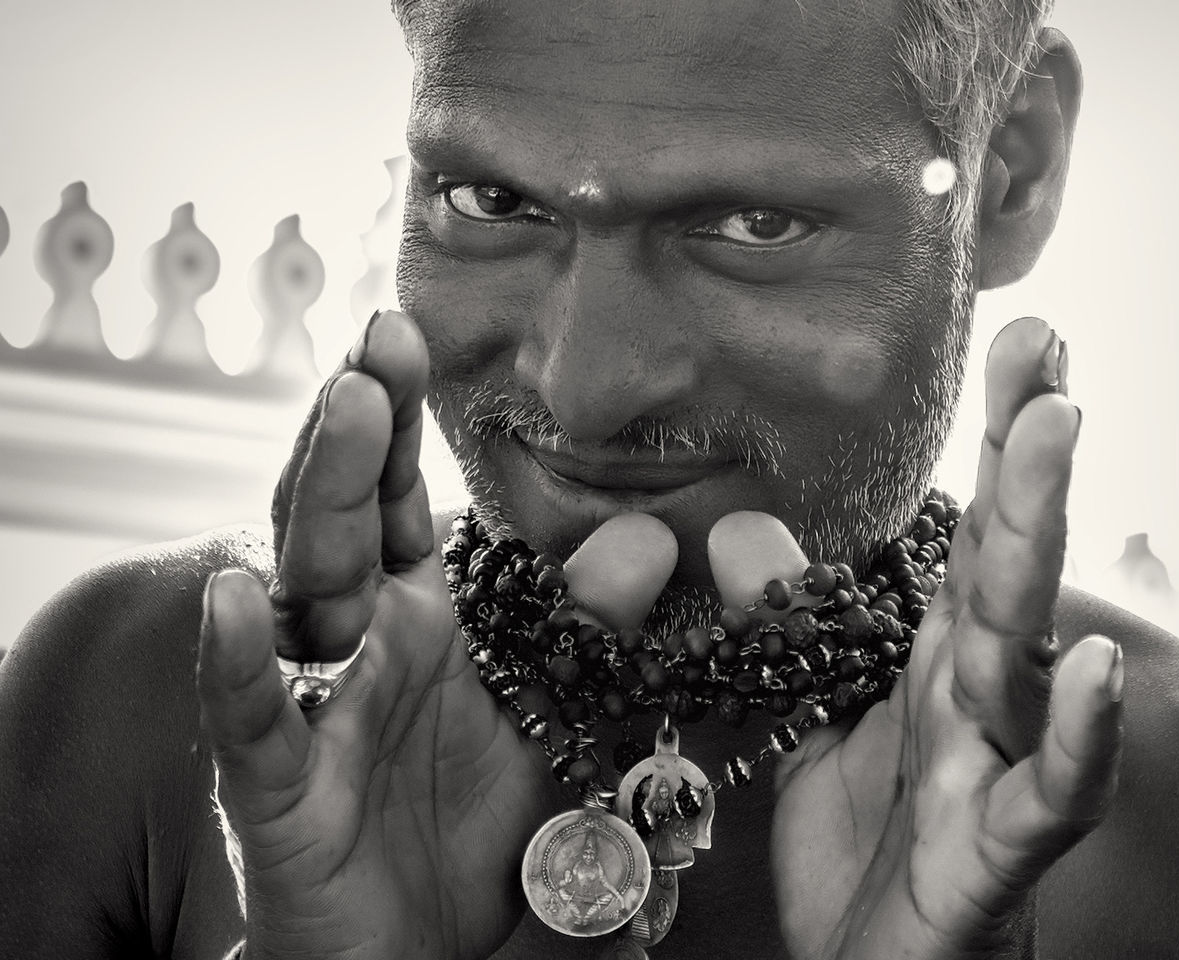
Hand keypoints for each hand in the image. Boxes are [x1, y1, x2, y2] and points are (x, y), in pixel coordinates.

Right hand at [196, 310, 676, 959]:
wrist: (413, 951)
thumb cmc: (471, 826)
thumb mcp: (552, 717)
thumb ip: (593, 631)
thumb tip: (652, 538)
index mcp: (417, 613)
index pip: (400, 499)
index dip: (398, 418)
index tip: (403, 331)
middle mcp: (356, 640)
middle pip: (346, 516)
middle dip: (360, 430)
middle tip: (381, 343)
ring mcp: (312, 704)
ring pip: (302, 586)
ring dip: (322, 496)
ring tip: (348, 411)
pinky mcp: (276, 788)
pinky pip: (253, 718)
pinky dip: (242, 659)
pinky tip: (239, 597)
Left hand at [720, 318, 1121, 958]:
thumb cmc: (864, 845)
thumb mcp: (811, 715)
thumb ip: (787, 626)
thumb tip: (741, 530)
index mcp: (938, 658)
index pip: (970, 530)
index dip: (994, 441)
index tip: (1020, 340)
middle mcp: (976, 695)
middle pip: (1004, 558)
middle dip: (1022, 452)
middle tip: (1041, 347)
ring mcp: (994, 765)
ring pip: (1022, 642)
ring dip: (1038, 537)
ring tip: (1053, 433)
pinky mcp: (995, 850)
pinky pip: (1045, 792)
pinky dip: (1074, 735)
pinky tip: (1087, 669)